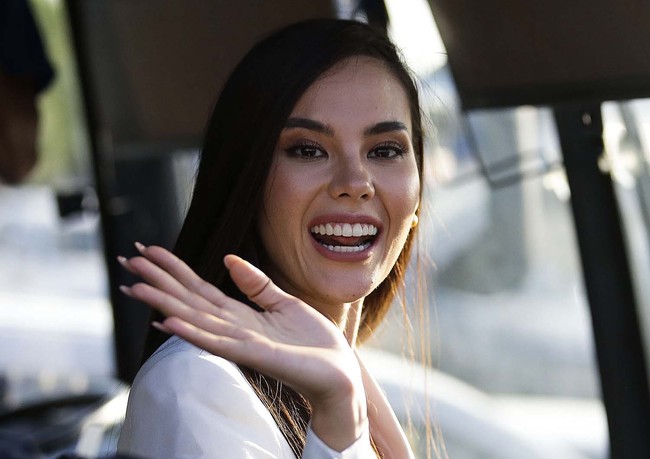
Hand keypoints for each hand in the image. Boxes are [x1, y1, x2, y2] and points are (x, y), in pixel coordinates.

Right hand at [119, 244, 367, 450]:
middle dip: (158, 281)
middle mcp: (233, 329)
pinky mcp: (255, 355)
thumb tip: (228, 258)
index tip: (150, 251)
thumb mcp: (284, 302)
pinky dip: (192, 333)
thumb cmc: (313, 343)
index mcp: (240, 315)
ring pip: (195, 319)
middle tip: (127, 261)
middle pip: (189, 301)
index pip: (199, 289)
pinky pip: (218, 342)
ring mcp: (240, 343)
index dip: (175, 269)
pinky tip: (169, 322)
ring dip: (164, 304)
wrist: (338, 371)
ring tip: (135, 287)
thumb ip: (256, 284)